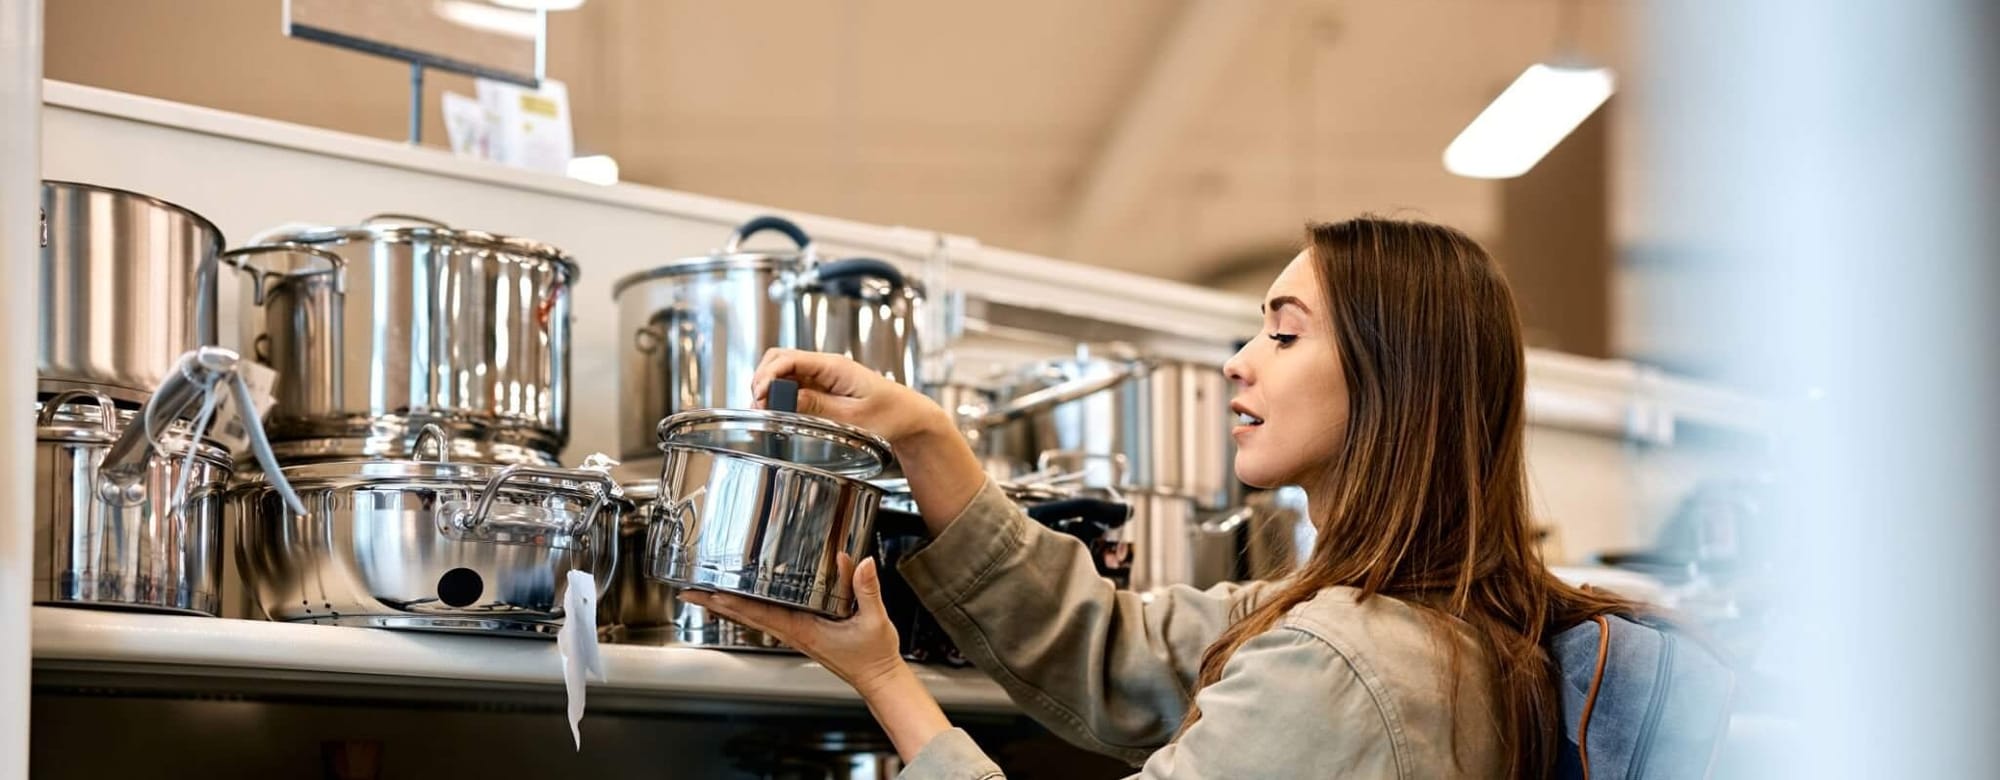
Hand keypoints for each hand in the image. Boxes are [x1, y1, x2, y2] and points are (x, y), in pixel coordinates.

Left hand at [682, 555, 955, 762]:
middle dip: (717, 604)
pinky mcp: (802, 633)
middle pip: (747, 616)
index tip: (712, 592)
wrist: (877, 678)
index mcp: (804, 630)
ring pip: (754, 618)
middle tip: (690, 592)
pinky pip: (768, 619)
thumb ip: (866, 589)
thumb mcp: (874, 620)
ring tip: (706, 593)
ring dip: (729, 606)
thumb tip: (859, 563)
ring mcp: (796, 634)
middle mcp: (795, 633)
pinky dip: (749, 609)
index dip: (735, 603)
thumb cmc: (873, 657)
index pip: (762, 614)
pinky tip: (743, 601)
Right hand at [751, 348, 952, 449]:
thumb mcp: (854, 417)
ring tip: (765, 410)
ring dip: (769, 387)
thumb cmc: (891, 414)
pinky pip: (793, 385)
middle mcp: (825, 367)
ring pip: (783, 371)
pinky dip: (780, 395)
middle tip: (758, 406)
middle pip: (779, 359)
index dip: (768, 376)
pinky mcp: (823, 388)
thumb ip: (819, 407)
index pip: (789, 359)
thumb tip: (786, 400)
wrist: (910, 416)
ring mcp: (823, 376)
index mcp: (834, 366)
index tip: (761, 397)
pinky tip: (778, 410)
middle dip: (762, 379)